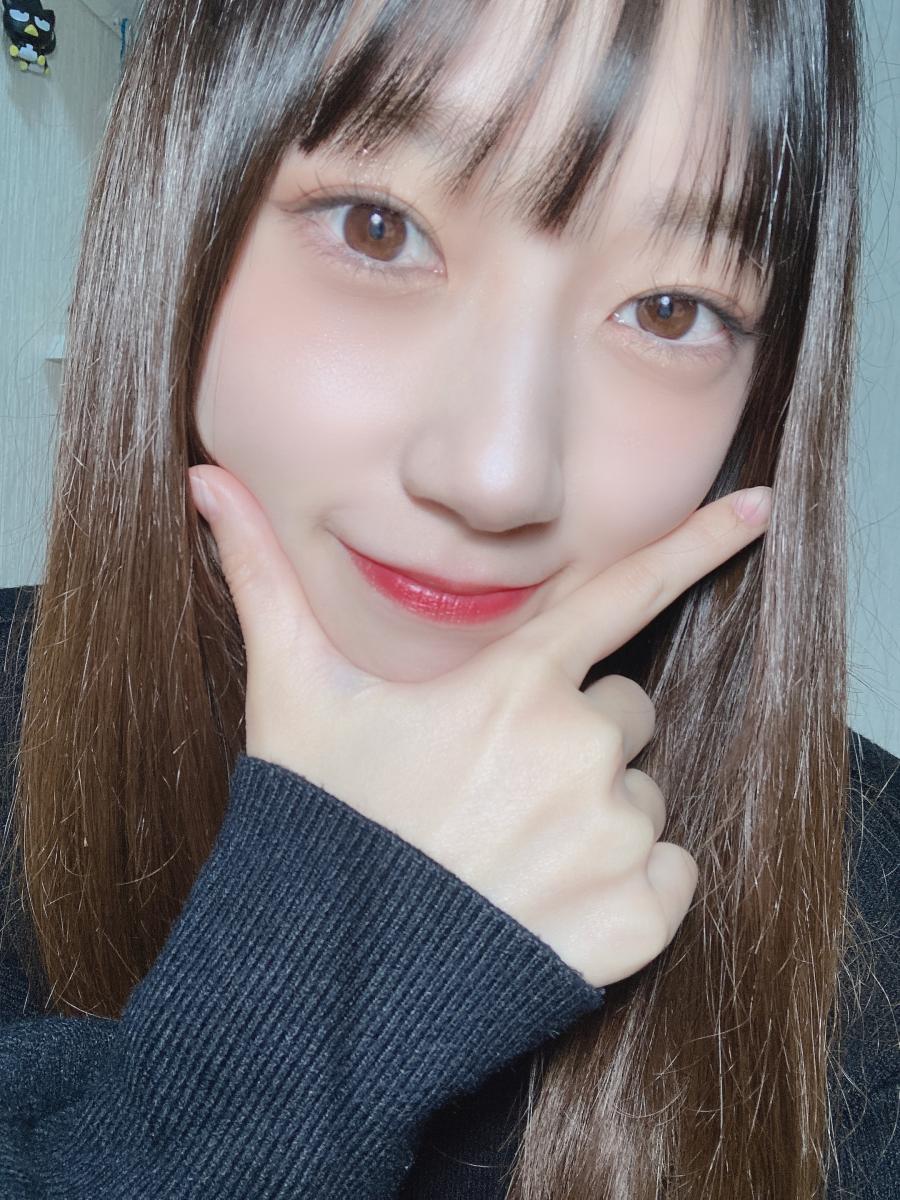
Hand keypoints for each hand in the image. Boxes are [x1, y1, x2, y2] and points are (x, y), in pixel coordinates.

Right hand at [188, 467, 770, 987]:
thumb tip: (205, 481)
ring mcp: (612, 839)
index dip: (695, 542)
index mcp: (512, 688)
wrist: (329, 989)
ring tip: (511, 856)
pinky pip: (671, 875)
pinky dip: (629, 888)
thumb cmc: (316, 825)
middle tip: (497, 790)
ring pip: (643, 798)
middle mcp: (578, 751)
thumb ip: (262, 579)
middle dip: (579, 739)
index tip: (758, 506)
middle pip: (624, 716)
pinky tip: (550, 905)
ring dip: (597, 818)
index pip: (621, 593)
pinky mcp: (637, 920)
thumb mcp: (289, 697)